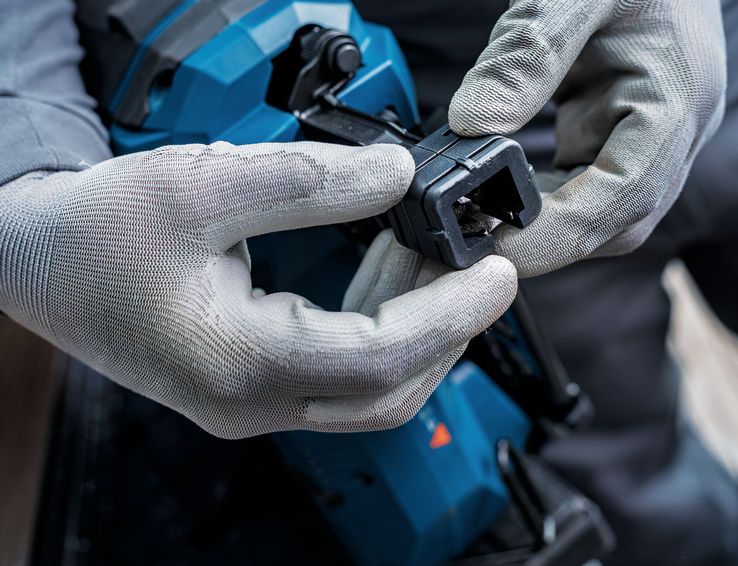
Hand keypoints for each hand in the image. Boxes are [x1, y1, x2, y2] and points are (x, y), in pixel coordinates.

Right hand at [0, 141, 516, 436]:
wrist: (34, 259)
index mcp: (241, 366)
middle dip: (445, 329)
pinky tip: (386, 267)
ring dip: (412, 323)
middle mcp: (251, 401)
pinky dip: (376, 320)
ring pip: (367, 385)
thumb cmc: (93, 234)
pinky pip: (337, 365)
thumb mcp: (203, 187)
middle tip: (474, 264)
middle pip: (387, 391)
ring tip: (430, 250)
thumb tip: (394, 175)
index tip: (499, 276)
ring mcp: (250, 399)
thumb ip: (307, 183)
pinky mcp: (249, 380)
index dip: (452, 317)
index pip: (382, 358)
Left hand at [449, 0, 725, 275]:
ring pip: (597, 216)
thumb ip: (529, 53)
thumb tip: (471, 125)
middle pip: (616, 223)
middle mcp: (669, 136)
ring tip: (476, 220)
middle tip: (473, 242)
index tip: (495, 244)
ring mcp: (642, 142)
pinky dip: (538, 202)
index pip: (626, 195)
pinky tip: (497, 195)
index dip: (561, 233)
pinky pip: (578, 189)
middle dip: (548, 243)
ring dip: (540, 229)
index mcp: (677, 101)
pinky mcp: (610, 139)